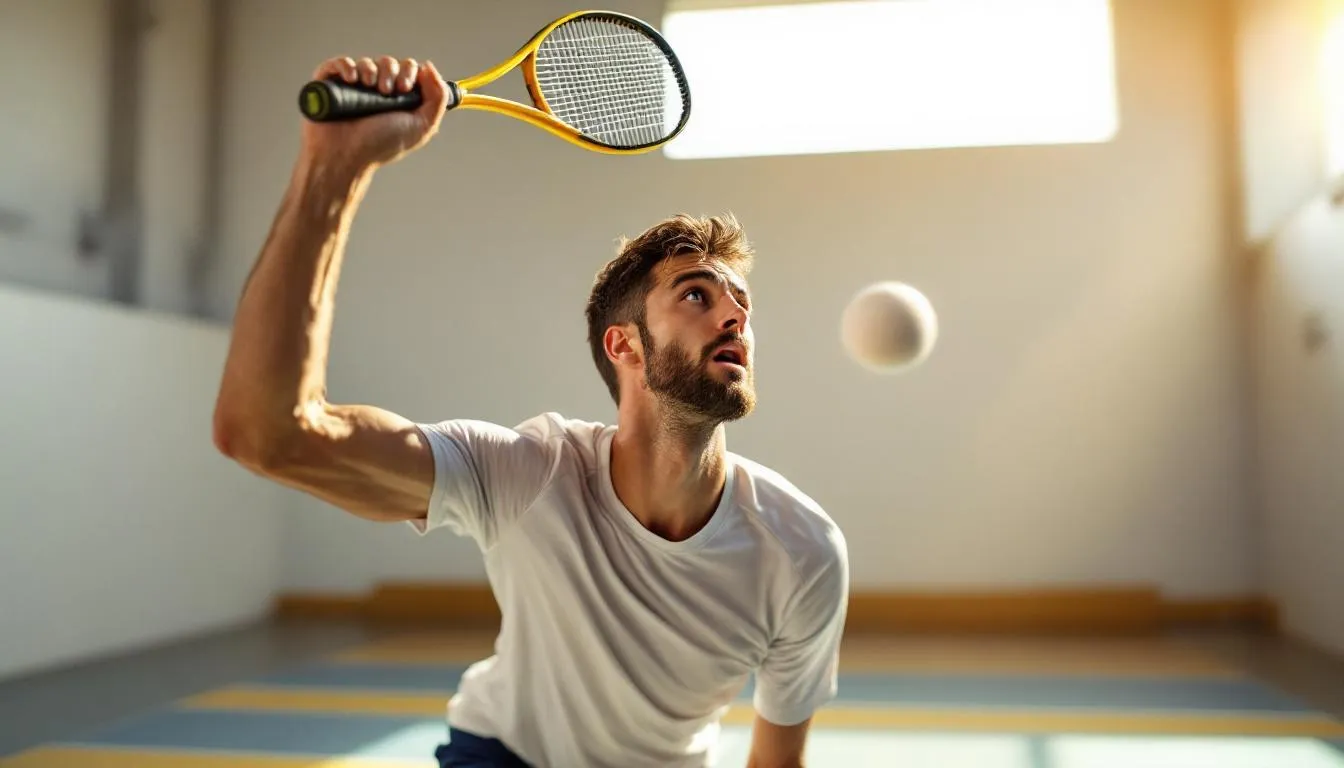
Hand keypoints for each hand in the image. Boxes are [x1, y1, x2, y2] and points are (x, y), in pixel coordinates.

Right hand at [299, 55, 450, 172]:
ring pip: (365, 62)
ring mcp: (353, 87)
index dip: (409, 71)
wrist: (345, 157)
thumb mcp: (421, 126)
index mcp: (398, 98)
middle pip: (388, 62)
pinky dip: (346, 65)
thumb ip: (437, 99)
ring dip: (370, 69)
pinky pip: (338, 63)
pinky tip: (351, 79)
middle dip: (390, 71)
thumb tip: (429, 67)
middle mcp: (376, 91)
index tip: (404, 88)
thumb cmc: (380, 146)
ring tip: (368, 87)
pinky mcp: (330, 85)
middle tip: (386, 91)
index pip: (408, 69)